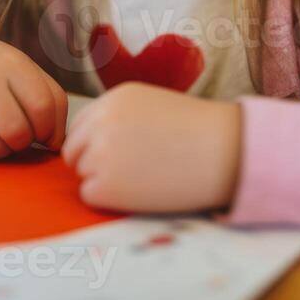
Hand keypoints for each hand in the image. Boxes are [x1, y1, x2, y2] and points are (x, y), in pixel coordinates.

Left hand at [61, 81, 241, 213]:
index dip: (97, 142)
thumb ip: (119, 116)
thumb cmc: (198, 131)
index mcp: (113, 99)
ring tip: (142, 178)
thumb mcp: (152, 104)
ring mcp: (100, 153)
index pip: (81, 125)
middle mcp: (100, 122)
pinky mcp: (106, 185)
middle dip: (93, 162)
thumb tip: (94, 141)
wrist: (225, 152)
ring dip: (104, 180)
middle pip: (74, 150)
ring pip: (82, 174)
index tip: (121, 152)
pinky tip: (139, 192)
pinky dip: (109, 199)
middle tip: (129, 171)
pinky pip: (90, 195)